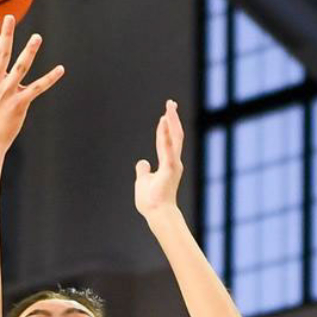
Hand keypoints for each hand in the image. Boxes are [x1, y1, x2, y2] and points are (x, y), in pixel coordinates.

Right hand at [0, 14, 64, 154]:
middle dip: (5, 34)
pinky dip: (50, 78)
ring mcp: (6, 91)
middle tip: (9, 17)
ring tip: (37, 37)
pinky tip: (60, 69)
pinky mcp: (20, 103)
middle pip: (1, 53)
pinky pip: (38, 87)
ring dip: (30, 51)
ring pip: (21, 66)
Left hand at [134, 100, 185, 217]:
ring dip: (171, 122)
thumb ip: (143, 170)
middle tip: (171, 103)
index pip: (166, 140)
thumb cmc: (151, 201)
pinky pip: (168, 149)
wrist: (157, 214)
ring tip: (169, 107)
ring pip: (174, 138)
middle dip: (173, 118)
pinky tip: (164, 122)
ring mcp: (173, 165)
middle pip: (175, 135)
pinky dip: (166, 135)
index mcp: (168, 163)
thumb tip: (142, 162)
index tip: (165, 113)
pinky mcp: (170, 169)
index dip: (165, 126)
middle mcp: (173, 161)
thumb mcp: (143, 181)